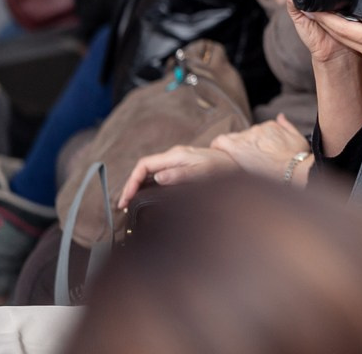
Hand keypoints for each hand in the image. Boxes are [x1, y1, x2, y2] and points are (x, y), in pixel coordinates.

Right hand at [118, 145, 238, 208]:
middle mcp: (174, 156)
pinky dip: (149, 185)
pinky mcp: (182, 166)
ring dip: (138, 186)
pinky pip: (159, 174)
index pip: (144, 165)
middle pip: (144, 169)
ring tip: (131, 203)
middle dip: (131, 185)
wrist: (237, 163)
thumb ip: (181, 174)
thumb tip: (159, 177)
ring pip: (150, 172)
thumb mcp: (203, 173)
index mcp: (176, 156)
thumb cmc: (223, 168)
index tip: (127, 198)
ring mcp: (177, 160)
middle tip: (124, 205)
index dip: (132, 181)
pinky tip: (147, 195)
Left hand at [209, 114, 309, 180]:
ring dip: (231, 150)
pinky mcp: (236, 147)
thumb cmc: (298, 158)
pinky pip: (219, 142)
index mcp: (271, 126)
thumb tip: (280, 116)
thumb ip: (287, 126)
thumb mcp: (299, 139)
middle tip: (243, 161)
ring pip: (231, 140)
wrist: (293, 169)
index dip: (252, 144)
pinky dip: (216, 147)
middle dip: (242, 147)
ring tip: (230, 162)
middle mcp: (257, 129)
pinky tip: (215, 155)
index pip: (254, 132)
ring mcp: (246, 137)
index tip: (253, 153)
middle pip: (242, 136)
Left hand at [309, 0, 361, 118]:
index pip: (344, 27)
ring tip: (326, 12)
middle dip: (324, 19)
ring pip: (348, 39)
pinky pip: (358, 44)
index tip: (312, 5)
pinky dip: (349, 32)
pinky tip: (352, 27)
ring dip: (334, 26)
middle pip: (340, 33)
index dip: (326, 16)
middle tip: (312, 5)